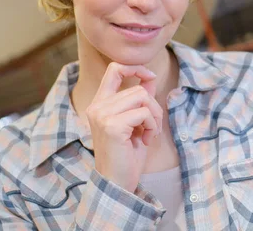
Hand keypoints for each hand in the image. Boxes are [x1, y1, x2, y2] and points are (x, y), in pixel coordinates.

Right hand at [86, 62, 162, 192]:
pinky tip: (146, 141)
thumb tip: (150, 77)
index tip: (150, 76)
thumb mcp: (136, 123)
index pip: (114, 69)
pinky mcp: (112, 125)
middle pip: (138, 89)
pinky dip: (152, 126)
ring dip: (154, 117)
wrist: (116, 183)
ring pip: (142, 98)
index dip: (135, 68)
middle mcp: (97, 106)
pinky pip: (144, 113)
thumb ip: (140, 100)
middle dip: (154, 107)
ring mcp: (102, 115)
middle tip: (152, 127)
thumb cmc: (126, 155)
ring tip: (149, 134)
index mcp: (100, 103)